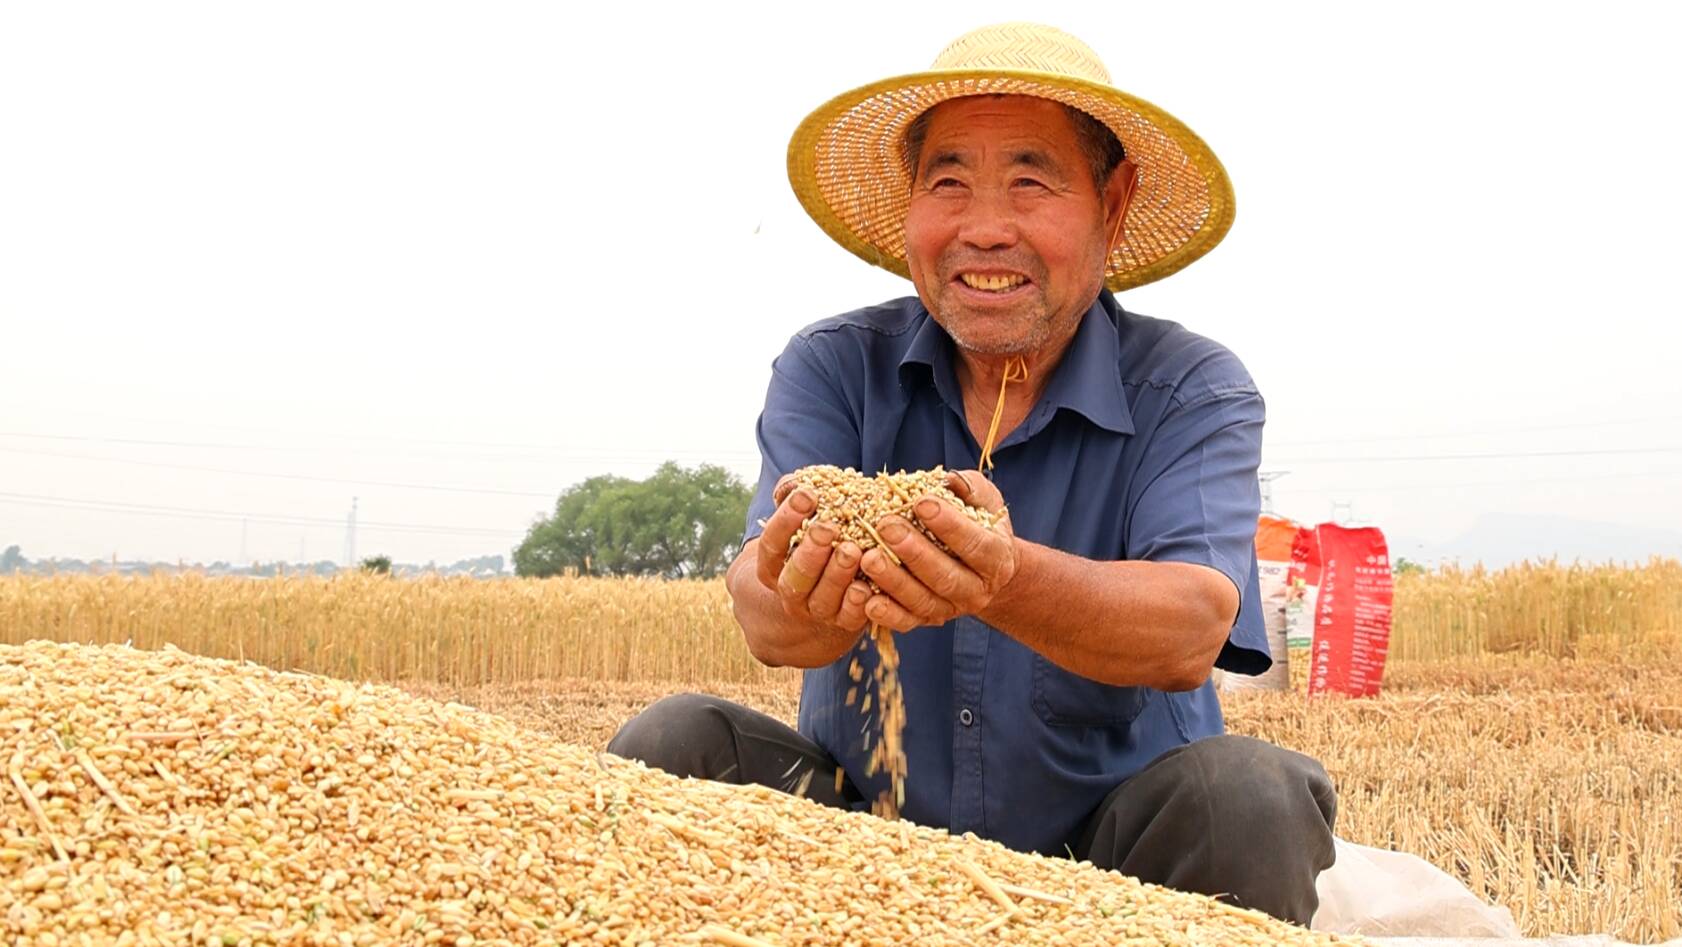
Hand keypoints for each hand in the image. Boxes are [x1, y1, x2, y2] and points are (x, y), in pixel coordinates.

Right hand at [754, 473, 872, 631]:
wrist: (828, 594)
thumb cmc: (815, 543)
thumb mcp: (801, 520)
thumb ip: (794, 498)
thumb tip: (795, 483)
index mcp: (774, 566)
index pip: (771, 545)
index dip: (785, 521)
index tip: (806, 495)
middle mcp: (792, 593)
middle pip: (795, 578)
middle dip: (811, 552)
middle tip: (828, 528)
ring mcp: (818, 610)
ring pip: (823, 599)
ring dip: (837, 575)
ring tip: (852, 550)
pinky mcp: (844, 623)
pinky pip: (850, 619)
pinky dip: (857, 604)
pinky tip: (867, 585)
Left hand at [857, 469, 1018, 631]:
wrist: (984, 570)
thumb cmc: (980, 525)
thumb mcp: (984, 501)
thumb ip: (970, 488)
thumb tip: (949, 480)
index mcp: (996, 558)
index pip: (976, 544)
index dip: (949, 525)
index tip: (920, 501)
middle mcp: (977, 589)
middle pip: (946, 576)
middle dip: (914, 551)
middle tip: (886, 526)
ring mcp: (952, 609)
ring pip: (923, 601)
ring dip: (894, 582)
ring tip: (868, 557)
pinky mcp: (929, 620)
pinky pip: (907, 622)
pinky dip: (887, 614)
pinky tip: (867, 599)